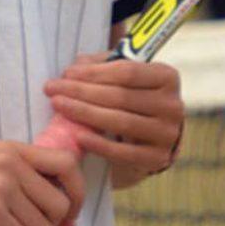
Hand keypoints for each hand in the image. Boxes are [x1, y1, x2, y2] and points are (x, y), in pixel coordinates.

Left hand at [42, 53, 183, 184]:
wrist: (153, 140)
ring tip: (59, 107)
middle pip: (120, 96)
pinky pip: (123, 152)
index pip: (127, 71)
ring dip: (84, 113)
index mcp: (167, 77)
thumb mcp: (124, 78)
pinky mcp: (157, 159)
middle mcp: (172, 105)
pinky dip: (98, 144)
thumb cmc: (133, 100)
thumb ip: (103, 66)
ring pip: (120, 122)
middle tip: (52, 89)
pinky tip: (78, 136)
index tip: (66, 73)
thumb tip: (76, 65)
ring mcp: (167, 134)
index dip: (94, 72)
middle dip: (81, 91)